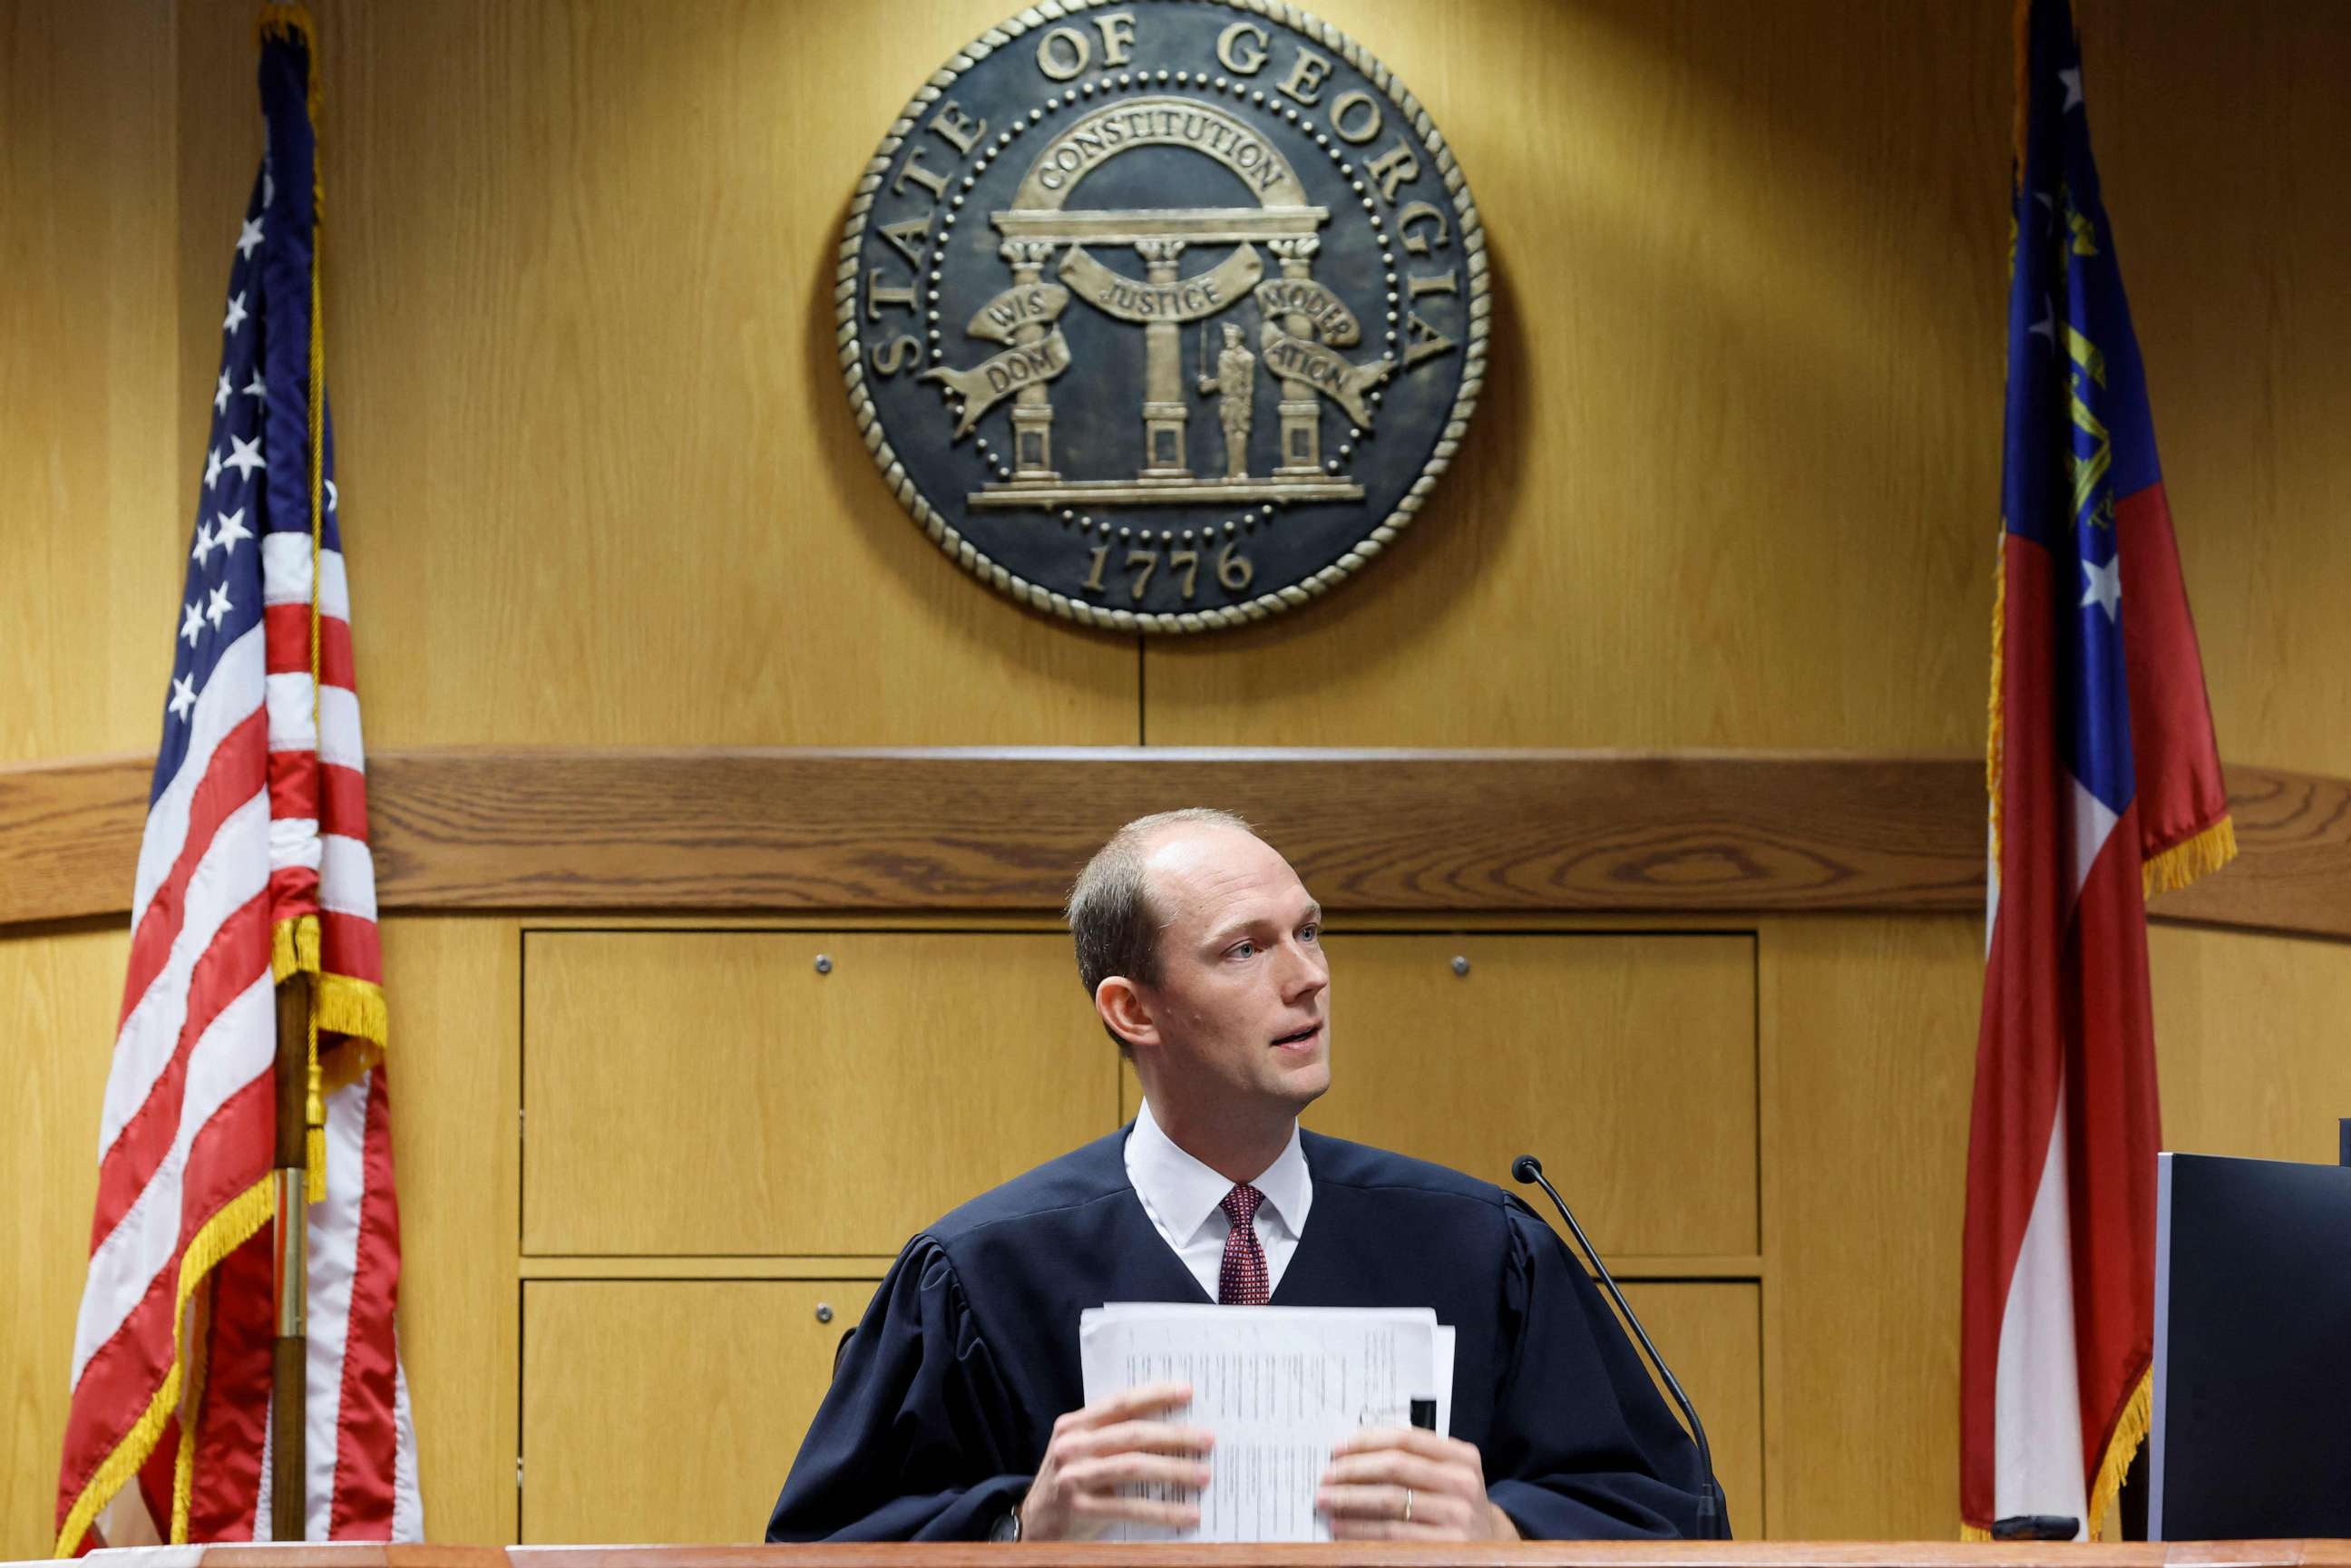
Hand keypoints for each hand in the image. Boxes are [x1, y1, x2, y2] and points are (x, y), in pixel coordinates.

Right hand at [1019, 1381, 1213, 1540]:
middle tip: (1208, 1440)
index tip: (1189, 1392)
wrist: (1034, 1524)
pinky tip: (1187, 1514)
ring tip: (1204, 1474)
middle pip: (1132, 1434)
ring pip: (1133, 1467)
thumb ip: (1111, 1436)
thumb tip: (1170, 1425)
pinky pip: (1130, 1508)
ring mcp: (1073, 1477)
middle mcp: (1072, 1446)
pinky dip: (1163, 1511)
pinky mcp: (1080, 1509)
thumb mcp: (1082, 1451)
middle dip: (1175, 1436)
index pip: (1120, 1403)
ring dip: (1174, 1470)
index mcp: (1075, 1425)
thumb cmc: (1070, 1481)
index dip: (1155, 1395)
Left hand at [1316, 1427, 1520, 1540]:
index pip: (1405, 1438)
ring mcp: (1457, 1518)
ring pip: (1389, 1502)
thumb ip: (1413, 1459)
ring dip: (1349, 1501)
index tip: (1337, 1448)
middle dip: (1352, 1470)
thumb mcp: (1448, 1476)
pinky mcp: (1445, 1548)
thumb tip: (1351, 1452)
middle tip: (1325, 1476)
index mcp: (1463, 1457)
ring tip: (1325, 1501)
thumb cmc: (1455, 1506)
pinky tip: (1341, 1528)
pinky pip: (1391, 1535)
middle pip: (1394, 1467)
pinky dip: (1360, 1530)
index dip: (1366, 1441)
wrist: (1489, 1549)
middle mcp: (1464, 1484)